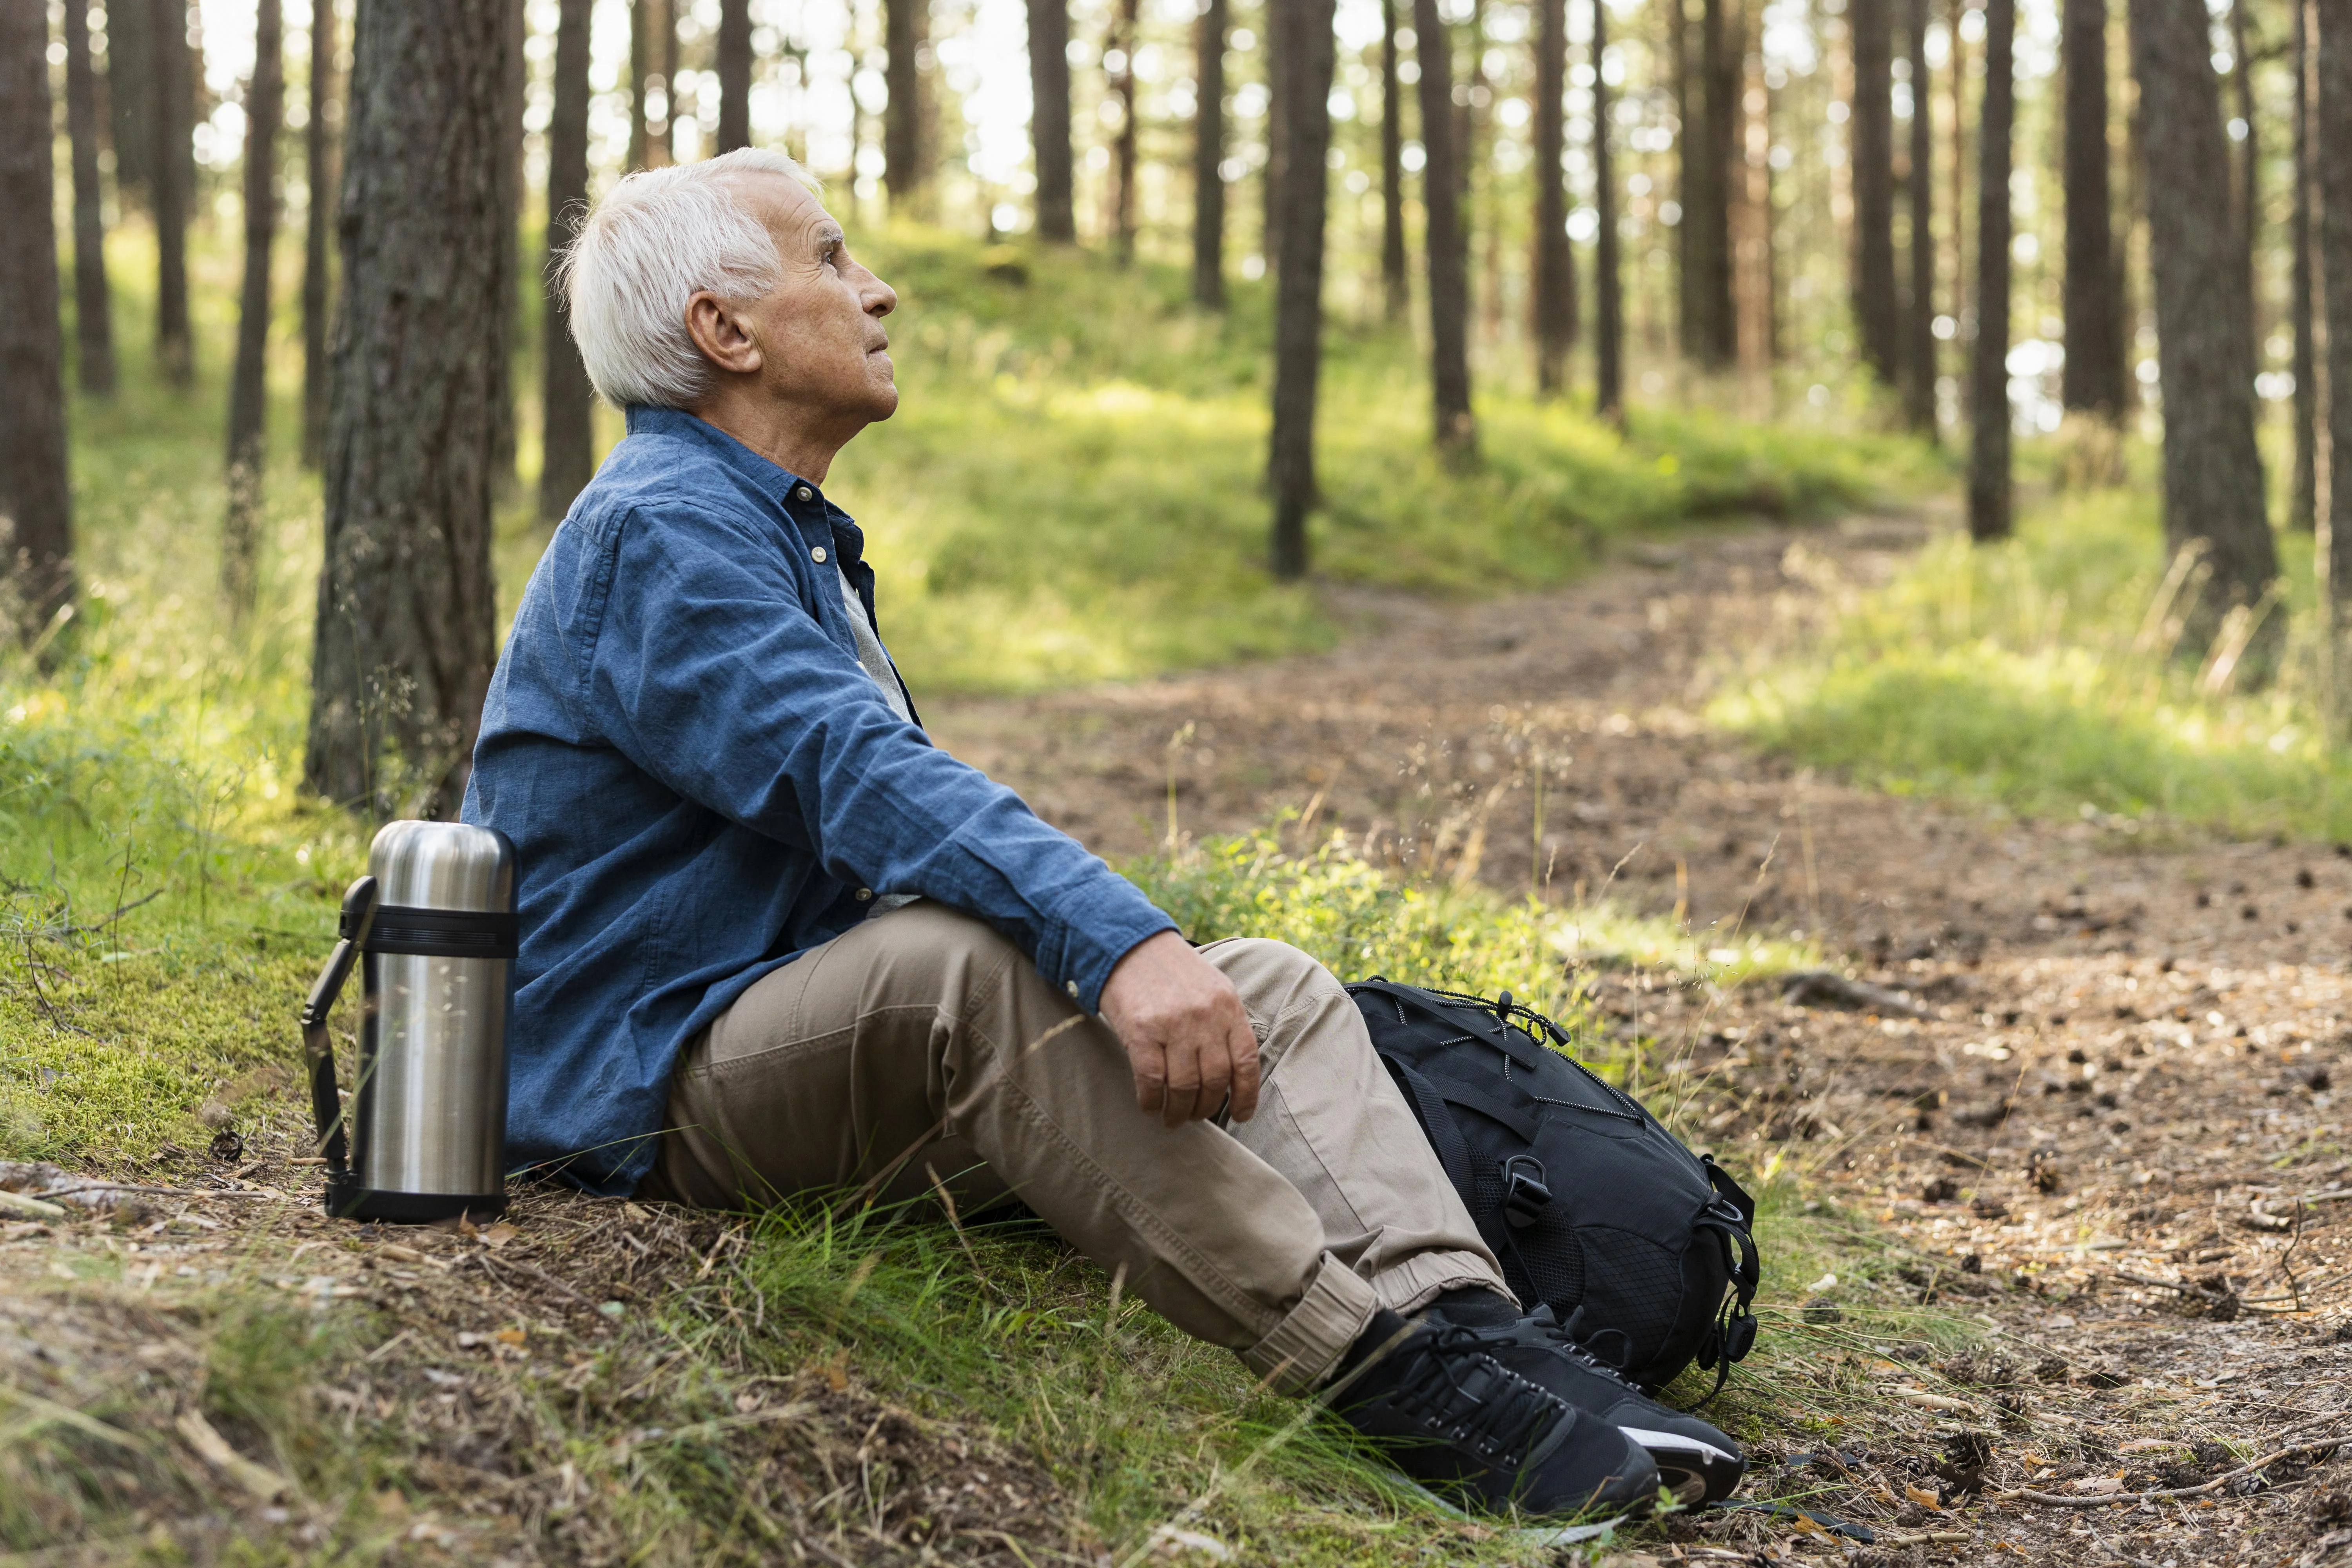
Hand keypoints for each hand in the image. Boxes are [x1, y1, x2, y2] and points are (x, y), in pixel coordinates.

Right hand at [1096, 931, 1261, 1126]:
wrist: (1130, 944)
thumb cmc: (1172, 972)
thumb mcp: (1212, 989)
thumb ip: (1224, 1025)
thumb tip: (1230, 1074)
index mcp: (1228, 1006)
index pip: (1245, 1062)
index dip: (1246, 1096)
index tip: (1242, 1116)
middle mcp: (1205, 1017)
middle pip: (1214, 1080)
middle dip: (1206, 1108)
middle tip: (1195, 1116)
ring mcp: (1173, 1025)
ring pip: (1184, 1087)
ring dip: (1178, 1111)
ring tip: (1172, 1118)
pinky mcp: (1142, 1031)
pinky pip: (1151, 1080)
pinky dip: (1151, 1101)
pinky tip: (1150, 1107)